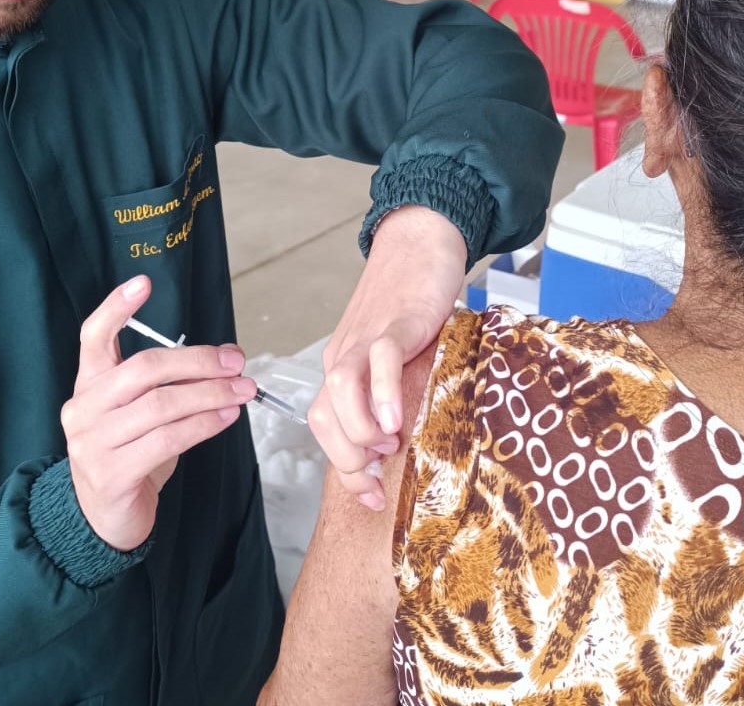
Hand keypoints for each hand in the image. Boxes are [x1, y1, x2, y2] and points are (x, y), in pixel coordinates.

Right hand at [61, 275, 257, 549]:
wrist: (103, 517)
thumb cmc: (129, 453)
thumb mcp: (140, 411)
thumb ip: (168, 383)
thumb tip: (224, 358)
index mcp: (89, 383)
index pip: (94, 335)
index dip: (116, 307)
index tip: (143, 282)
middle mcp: (84, 408)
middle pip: (144, 369)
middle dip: (198, 361)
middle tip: (235, 360)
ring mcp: (93, 442)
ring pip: (161, 405)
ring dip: (211, 394)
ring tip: (242, 390)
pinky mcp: (113, 473)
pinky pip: (167, 439)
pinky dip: (203, 425)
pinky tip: (226, 418)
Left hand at [308, 206, 465, 509]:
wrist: (420, 244)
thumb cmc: (412, 302)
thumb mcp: (398, 356)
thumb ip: (393, 392)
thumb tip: (402, 443)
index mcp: (342, 367)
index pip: (323, 427)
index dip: (345, 471)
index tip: (374, 499)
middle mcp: (345, 355)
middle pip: (322, 418)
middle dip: (349, 459)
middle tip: (385, 472)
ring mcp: (366, 338)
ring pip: (338, 392)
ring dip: (359, 431)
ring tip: (391, 443)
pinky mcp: (395, 322)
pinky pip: (377, 360)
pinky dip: (382, 393)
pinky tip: (397, 417)